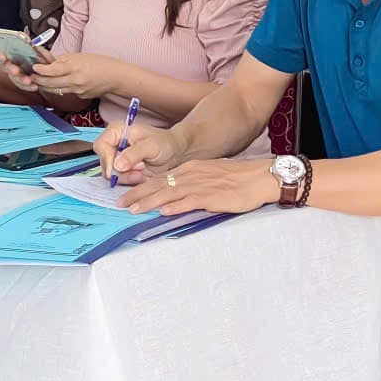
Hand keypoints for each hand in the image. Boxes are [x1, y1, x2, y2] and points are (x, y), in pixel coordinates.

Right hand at [0, 44, 54, 92]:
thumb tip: (27, 41)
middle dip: (10, 69)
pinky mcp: (22, 82)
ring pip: (15, 78)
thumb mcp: (30, 43)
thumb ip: (26, 41)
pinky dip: (28, 87)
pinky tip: (35, 86)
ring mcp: (15, 74)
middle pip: (6, 67)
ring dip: (21, 80)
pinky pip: (23, 86)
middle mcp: (10, 64)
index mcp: (8, 52)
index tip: (3, 57)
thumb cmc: (32, 50)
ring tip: (28, 80)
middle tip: (16, 71)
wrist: (42, 62)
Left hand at [30, 52, 122, 98]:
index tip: (34, 67)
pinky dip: (57, 88)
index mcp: (75, 67)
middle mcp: (75, 81)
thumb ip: (63, 60)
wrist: (115, 77)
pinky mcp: (79, 97)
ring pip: (55, 90)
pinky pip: (65, 92)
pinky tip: (54, 84)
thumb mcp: (80, 56)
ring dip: (44, 86)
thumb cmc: (100, 63)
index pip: (54, 70)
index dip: (41, 70)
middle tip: (30, 75)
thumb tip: (47, 61)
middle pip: (50, 83)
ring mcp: (77, 91)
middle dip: (38, 80)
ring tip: (37, 80)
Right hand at [93, 122, 187, 185]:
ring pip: (111, 174)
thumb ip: (133, 154)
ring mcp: (117, 158)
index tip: (117, 169)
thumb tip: (116, 165)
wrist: (174, 152)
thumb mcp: (150, 146)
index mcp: (117, 131)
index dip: (106, 159)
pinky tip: (142, 174)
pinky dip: (131, 180)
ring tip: (143, 169)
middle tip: (140, 167)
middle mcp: (114, 144)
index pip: (101, 145)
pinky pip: (120, 180)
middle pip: (105, 162)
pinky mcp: (122, 170)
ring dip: (128, 176)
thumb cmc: (164, 143)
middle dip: (122, 170)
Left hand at [119, 158, 279, 215]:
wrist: (260, 177)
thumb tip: (178, 197)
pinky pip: (188, 201)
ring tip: (132, 209)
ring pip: (168, 193)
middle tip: (119, 203)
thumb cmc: (239, 179)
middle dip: (138, 194)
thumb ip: (194, 184)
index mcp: (191, 169)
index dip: (143, 186)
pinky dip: (174, 206)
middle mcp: (191, 174)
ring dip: (148, 201)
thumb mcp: (211, 176)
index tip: (128, 194)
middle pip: (158, 184)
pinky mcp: (211, 196)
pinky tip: (163, 211)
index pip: (161, 178)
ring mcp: (200, 185)